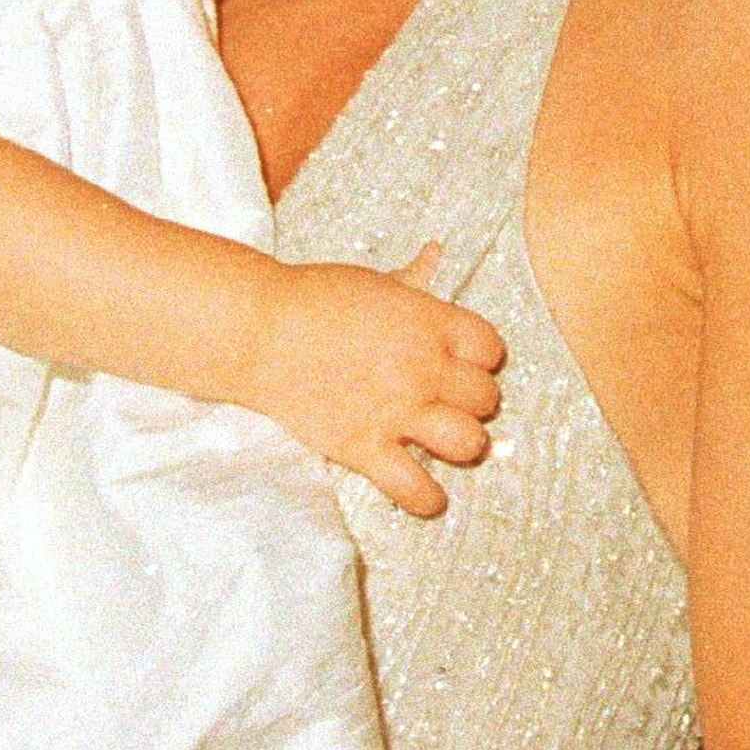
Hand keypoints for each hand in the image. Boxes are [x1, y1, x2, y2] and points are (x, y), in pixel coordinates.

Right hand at [249, 244, 507, 515]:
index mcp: (428, 322)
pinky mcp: (364, 446)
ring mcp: (396, 410)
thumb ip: (412, 279)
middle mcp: (423, 368)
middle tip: (447, 402)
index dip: (482, 358)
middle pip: (485, 398)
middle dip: (472, 402)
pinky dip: (426, 498)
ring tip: (442, 440)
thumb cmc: (313, 299)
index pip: (491, 348)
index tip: (462, 363)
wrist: (258, 331)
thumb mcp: (372, 282)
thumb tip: (435, 251)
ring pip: (468, 442)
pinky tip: (426, 494)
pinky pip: (414, 488)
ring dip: (461, 444)